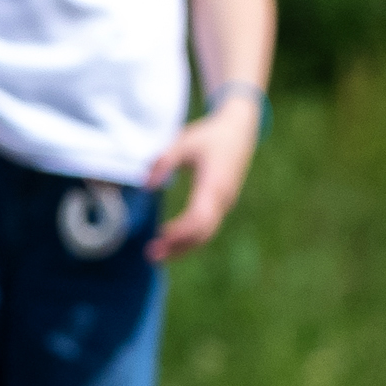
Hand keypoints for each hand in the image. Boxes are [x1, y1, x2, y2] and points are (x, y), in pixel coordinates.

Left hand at [144, 98, 259, 260]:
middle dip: (179, 246)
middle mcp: (223, 198)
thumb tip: (146, 185)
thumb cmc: (209, 136)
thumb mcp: (184, 141)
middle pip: (203, 232)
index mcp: (214, 184)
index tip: (160, 236)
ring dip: (183, 247)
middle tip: (151, 255)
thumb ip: (164, 161)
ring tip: (157, 255)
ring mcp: (225, 203)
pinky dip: (190, 238)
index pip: (199, 217)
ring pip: (206, 233)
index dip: (181, 231)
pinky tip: (171, 243)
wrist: (239, 130)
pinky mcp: (223, 204)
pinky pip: (208, 227)